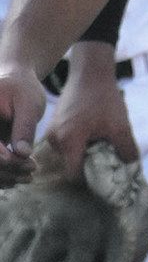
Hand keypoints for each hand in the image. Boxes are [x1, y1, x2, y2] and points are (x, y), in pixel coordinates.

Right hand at [0, 64, 45, 184]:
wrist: (16, 84)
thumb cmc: (23, 89)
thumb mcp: (28, 102)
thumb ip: (24, 126)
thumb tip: (23, 153)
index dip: (4, 159)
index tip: (25, 160)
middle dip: (7, 170)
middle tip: (32, 169)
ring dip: (5, 177)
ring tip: (30, 175)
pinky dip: (3, 176)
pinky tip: (21, 177)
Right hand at [44, 43, 138, 180]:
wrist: (91, 72)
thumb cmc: (104, 99)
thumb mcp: (120, 125)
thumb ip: (126, 150)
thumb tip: (131, 169)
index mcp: (68, 142)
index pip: (73, 175)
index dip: (89, 179)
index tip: (105, 176)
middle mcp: (54, 140)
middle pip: (71, 164)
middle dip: (88, 164)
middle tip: (106, 157)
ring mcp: (52, 132)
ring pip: (69, 153)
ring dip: (84, 151)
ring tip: (101, 141)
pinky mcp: (54, 125)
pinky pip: (67, 142)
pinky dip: (80, 142)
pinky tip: (93, 132)